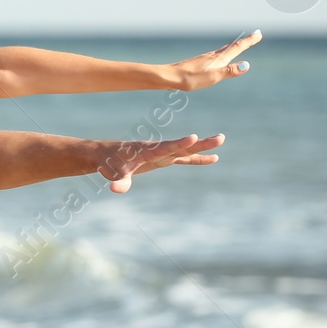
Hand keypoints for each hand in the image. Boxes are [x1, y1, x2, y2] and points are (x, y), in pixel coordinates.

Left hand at [97, 133, 223, 192]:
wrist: (105, 155)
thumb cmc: (109, 163)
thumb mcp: (112, 174)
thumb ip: (119, 181)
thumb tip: (116, 190)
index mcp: (147, 151)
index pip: (166, 147)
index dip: (179, 144)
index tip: (194, 137)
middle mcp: (157, 149)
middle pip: (182, 146)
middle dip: (200, 143)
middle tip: (220, 138)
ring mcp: (161, 153)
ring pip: (185, 150)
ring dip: (203, 147)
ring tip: (221, 141)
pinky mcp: (162, 158)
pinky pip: (183, 158)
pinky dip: (197, 158)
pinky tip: (212, 158)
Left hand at [166, 30, 260, 89]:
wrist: (168, 77)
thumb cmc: (190, 79)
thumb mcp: (212, 77)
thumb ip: (229, 71)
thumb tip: (247, 65)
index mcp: (218, 59)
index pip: (237, 48)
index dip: (249, 41)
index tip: (259, 33)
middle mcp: (213, 56)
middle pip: (232, 46)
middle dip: (245, 41)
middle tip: (256, 35)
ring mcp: (205, 59)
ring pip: (224, 50)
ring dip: (235, 46)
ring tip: (241, 44)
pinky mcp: (198, 64)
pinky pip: (216, 56)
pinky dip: (224, 53)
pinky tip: (219, 57)